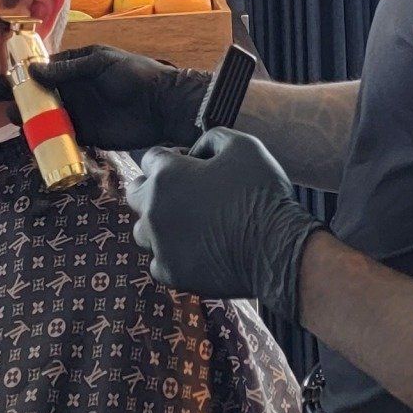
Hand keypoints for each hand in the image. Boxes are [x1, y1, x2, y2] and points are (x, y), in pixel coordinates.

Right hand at [21, 43, 205, 150]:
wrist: (162, 105)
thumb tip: (34, 71)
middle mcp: (75, 90)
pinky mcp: (87, 133)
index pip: (42, 71)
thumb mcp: (100, 64)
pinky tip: (32, 139)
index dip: (21, 77)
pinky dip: (46, 138)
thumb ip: (68, 69)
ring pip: (47, 117)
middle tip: (3, 104)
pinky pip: (61, 136)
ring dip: (30, 119)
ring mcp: (80, 112)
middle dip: (20, 99)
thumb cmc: (135, 75)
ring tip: (16, 120)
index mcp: (77, 67)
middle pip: (40, 96)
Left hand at [125, 127, 318, 323]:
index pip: (151, 158)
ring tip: (191, 223)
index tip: (194, 166)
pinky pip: (158, 260)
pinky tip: (195, 248)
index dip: (173, 158)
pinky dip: (171, 254)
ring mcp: (159, 245)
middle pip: (136, 193)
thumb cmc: (262, 193)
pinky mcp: (171, 273)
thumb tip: (196, 150)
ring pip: (143, 230)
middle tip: (186, 193)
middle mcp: (153, 210)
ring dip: (160, 223)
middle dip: (154, 188)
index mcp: (166, 176)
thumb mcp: (244, 146)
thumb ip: (212, 138)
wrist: (277, 249)